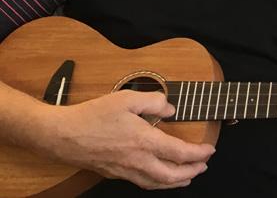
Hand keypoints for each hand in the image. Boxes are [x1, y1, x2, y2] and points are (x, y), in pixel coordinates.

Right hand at [38, 90, 213, 188]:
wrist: (61, 135)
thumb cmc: (92, 115)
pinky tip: (158, 177)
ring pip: (156, 184)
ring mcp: (124, 170)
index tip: (209, 150)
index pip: (180, 153)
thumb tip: (171, 108)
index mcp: (144, 141)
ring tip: (187, 177)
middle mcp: (136, 160)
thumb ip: (154, 100)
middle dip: (192, 173)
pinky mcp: (113, 173)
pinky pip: (141, 183)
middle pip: (171, 176)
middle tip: (203, 166)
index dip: (199, 154)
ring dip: (176, 182)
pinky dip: (156, 183)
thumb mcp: (127, 98)